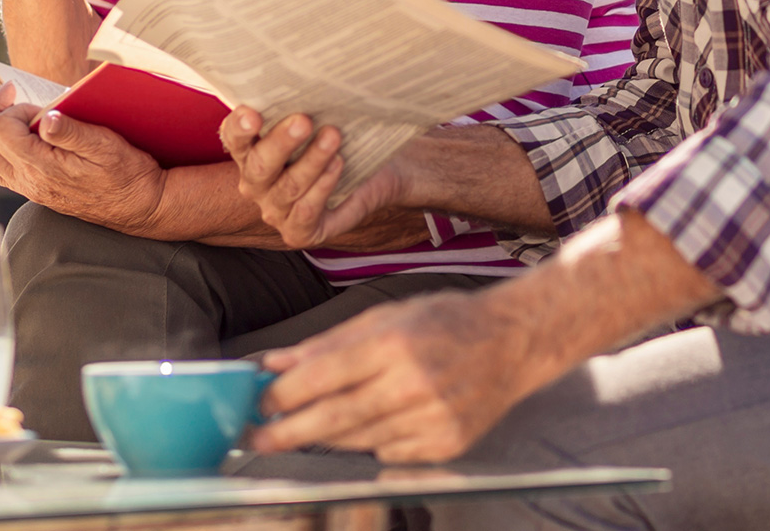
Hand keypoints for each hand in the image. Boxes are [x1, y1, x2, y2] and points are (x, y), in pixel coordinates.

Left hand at [0, 82, 167, 233]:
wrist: (139, 204)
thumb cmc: (127, 172)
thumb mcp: (107, 146)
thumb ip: (73, 132)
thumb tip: (45, 117)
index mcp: (42, 167)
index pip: (2, 130)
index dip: (14, 107)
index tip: (37, 101)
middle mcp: (28, 180)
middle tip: (2, 90)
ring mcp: (28, 187)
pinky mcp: (34, 190)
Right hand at [221, 108, 412, 248]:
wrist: (378, 171)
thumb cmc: (337, 135)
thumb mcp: (318, 116)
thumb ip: (300, 103)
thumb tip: (305, 72)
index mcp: (251, 150)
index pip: (234, 137)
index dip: (239, 127)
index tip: (252, 113)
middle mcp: (256, 183)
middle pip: (260, 165)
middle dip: (282, 142)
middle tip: (304, 121)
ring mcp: (276, 210)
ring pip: (288, 187)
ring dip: (312, 160)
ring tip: (333, 137)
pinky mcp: (299, 232)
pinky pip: (306, 213)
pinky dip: (322, 188)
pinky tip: (338, 165)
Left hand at [253, 287, 532, 461]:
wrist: (512, 342)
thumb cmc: (446, 320)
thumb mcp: (387, 315)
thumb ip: (329, 343)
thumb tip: (276, 363)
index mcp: (396, 342)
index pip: (324, 376)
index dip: (284, 394)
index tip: (258, 403)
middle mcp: (414, 383)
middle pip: (334, 419)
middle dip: (288, 432)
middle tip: (257, 439)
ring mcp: (432, 420)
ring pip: (359, 440)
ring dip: (326, 436)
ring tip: (304, 428)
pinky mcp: (445, 446)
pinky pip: (389, 453)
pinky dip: (371, 441)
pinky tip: (373, 421)